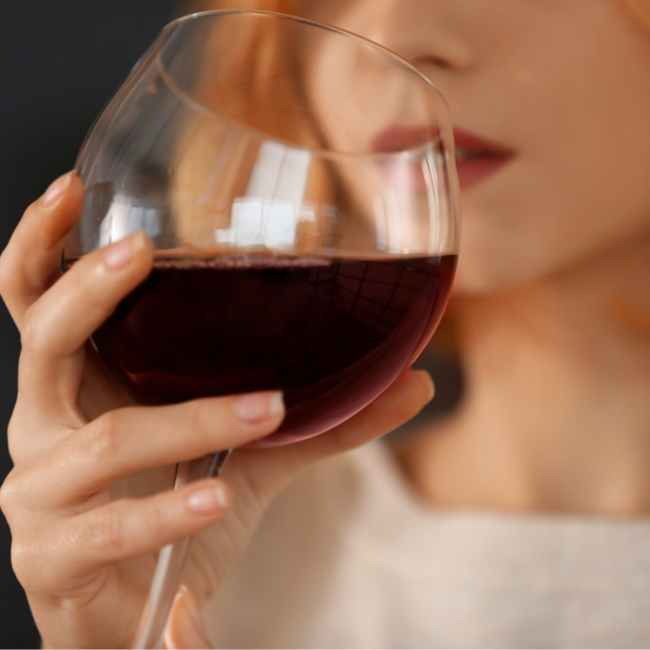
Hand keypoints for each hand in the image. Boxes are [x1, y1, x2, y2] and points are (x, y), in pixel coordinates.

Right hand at [0, 172, 434, 648]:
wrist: (136, 607)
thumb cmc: (178, 508)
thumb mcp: (250, 452)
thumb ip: (323, 416)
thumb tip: (416, 381)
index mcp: (86, 383)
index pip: (38, 298)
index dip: (44, 243)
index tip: (74, 188)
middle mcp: (46, 426)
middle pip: (44, 341)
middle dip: (88, 291)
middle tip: (140, 253)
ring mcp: (40, 492)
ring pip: (102, 439)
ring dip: (185, 422)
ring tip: (260, 411)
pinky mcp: (51, 557)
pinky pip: (111, 525)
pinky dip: (168, 512)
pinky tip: (216, 501)